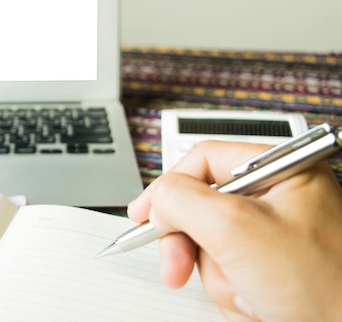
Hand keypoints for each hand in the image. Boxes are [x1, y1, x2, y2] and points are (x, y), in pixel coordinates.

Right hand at [128, 140, 341, 321]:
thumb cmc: (328, 288)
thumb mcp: (237, 230)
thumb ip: (182, 201)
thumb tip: (158, 199)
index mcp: (282, 169)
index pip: (203, 160)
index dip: (166, 187)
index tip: (142, 215)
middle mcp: (281, 197)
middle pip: (203, 205)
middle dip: (190, 243)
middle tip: (177, 268)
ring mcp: (278, 235)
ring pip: (212, 244)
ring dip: (219, 275)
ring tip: (249, 294)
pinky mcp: (275, 267)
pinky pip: (229, 271)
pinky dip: (234, 293)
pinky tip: (259, 304)